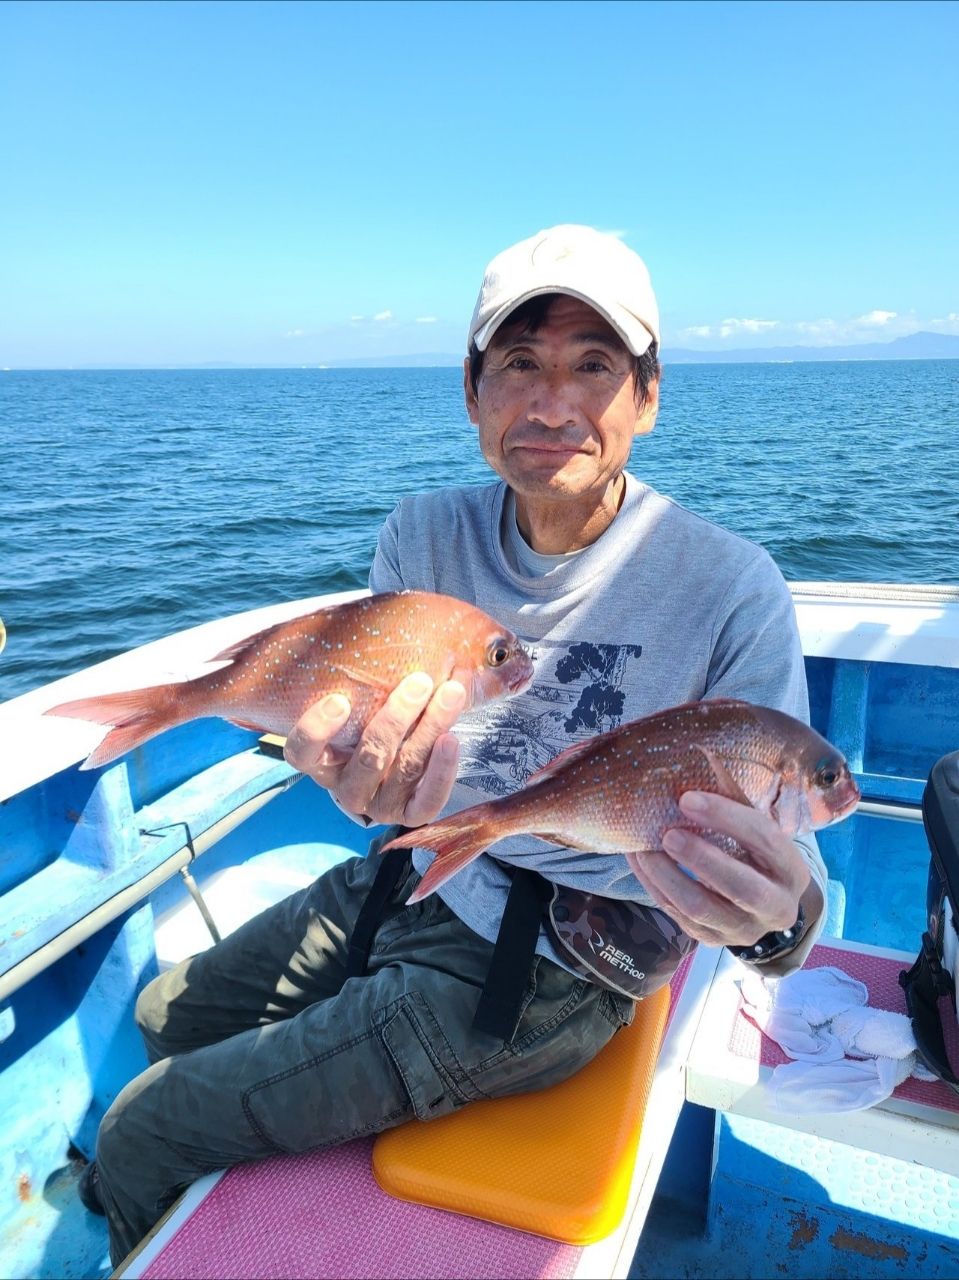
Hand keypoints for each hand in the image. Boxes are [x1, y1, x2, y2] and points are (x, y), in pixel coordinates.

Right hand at [283, 672, 466, 826]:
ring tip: (452, 694)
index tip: (339, 699)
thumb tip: (376, 629)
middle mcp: (347, 787)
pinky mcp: (410, 815)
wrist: (403, 767)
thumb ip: (360, 682)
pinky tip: (452, 740)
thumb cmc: (374, 721)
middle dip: (397, 717)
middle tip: (420, 682)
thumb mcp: (360, 705)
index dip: (316, 729)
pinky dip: (442, 771)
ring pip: (404, 771)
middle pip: (368, 757)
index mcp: (322, 760)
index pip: (301, 752)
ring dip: (430, 728)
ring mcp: (379, 805)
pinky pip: (427, 801)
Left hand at [634, 791, 813, 948]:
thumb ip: (735, 806)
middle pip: (741, 887)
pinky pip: (679, 916)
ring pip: (703, 908)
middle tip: (668, 833)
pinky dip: (655, 887)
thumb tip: (698, 760)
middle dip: (701, 858)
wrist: (761, 904)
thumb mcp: (756, 831)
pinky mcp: (712, 941)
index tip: (688, 798)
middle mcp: (776, 907)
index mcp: (792, 870)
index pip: (765, 839)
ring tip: (644, 849)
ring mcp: (744, 930)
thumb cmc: (754, 853)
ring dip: (668, 877)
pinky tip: (640, 862)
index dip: (727, 817)